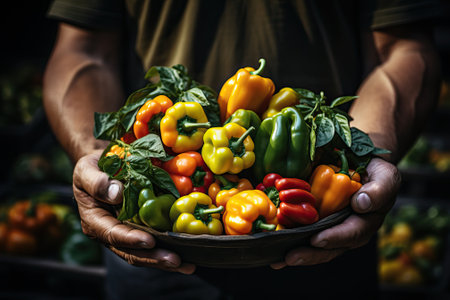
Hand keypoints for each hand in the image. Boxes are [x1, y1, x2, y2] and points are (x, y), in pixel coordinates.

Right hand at [72, 151, 194, 273]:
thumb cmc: (92, 168)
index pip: (113, 234)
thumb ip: (96, 182)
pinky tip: (188, 254)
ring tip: (187, 265)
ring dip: (165, 260)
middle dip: (154, 257)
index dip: (131, 239)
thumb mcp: (86, 169)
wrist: (102, 166)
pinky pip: (154, 243)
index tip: (149, 241)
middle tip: (175, 260)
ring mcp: (126, 233)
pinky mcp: (140, 229)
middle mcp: (110, 233)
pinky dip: (170, 249)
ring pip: (145, 253)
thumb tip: (116, 194)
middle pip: (131, 251)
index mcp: (95, 221)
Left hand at [271, 158, 400, 267]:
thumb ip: (379, 191)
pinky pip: (301, 231)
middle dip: (308, 254)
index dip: (334, 238)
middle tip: (289, 257)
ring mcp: (329, 227)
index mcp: (364, 223)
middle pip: (328, 248)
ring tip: (275, 259)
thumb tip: (362, 204)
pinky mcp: (315, 220)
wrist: (362, 164)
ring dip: (294, 251)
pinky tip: (271, 241)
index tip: (317, 239)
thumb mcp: (385, 177)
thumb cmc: (376, 173)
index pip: (350, 234)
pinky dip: (286, 237)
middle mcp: (345, 230)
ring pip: (312, 245)